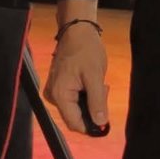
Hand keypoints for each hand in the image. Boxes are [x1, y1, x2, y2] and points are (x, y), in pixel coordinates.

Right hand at [44, 20, 108, 134]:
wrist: (77, 31)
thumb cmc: (85, 50)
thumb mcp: (95, 76)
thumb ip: (97, 102)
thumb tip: (100, 123)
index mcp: (59, 94)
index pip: (75, 124)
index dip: (91, 126)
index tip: (106, 121)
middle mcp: (53, 96)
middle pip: (75, 117)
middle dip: (92, 110)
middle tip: (103, 91)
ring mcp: (55, 92)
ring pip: (76, 109)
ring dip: (90, 102)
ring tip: (98, 84)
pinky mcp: (59, 87)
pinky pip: (73, 100)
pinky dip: (85, 96)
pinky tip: (91, 83)